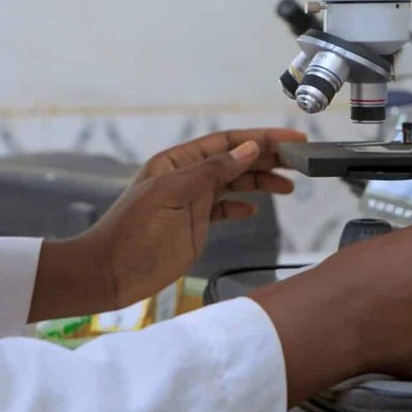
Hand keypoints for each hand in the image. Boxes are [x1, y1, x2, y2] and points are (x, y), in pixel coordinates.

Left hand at [27, 128, 304, 321]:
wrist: (109, 272)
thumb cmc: (132, 231)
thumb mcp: (171, 195)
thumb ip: (211, 172)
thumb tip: (247, 148)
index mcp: (177, 162)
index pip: (226, 142)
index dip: (260, 138)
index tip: (292, 141)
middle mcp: (186, 177)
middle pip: (234, 160)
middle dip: (267, 158)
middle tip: (302, 161)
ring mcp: (191, 202)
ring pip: (233, 184)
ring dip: (260, 181)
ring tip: (289, 185)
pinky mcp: (194, 226)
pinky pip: (223, 209)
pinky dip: (241, 207)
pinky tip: (255, 210)